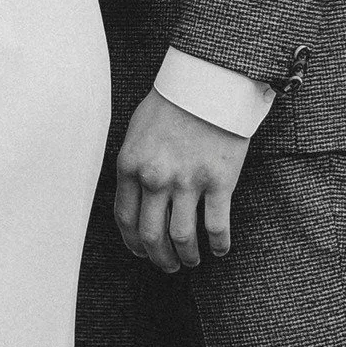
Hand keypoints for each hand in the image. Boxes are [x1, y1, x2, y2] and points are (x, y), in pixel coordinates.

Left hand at [112, 89, 250, 271]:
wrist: (209, 81)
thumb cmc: (173, 101)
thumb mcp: (137, 130)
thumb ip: (133, 164)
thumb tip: (134, 195)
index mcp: (131, 166)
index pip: (125, 219)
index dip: (133, 243)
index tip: (141, 251)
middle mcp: (156, 179)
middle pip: (152, 236)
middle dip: (159, 258)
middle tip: (168, 265)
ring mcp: (188, 182)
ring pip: (183, 238)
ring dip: (187, 257)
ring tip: (192, 261)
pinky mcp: (219, 182)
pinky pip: (217, 226)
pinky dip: (218, 244)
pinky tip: (219, 249)